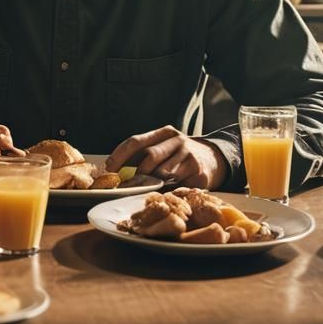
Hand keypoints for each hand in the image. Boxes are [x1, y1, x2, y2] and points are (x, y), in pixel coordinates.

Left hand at [106, 125, 227, 189]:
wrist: (214, 159)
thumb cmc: (179, 157)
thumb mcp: (163, 149)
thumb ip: (144, 157)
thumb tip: (116, 174)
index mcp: (163, 133)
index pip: (136, 141)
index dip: (119, 155)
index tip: (108, 169)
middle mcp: (177, 140)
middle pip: (150, 155)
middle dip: (136, 173)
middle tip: (127, 186)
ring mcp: (189, 155)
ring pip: (163, 172)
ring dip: (154, 183)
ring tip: (151, 188)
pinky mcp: (199, 172)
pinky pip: (177, 184)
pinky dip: (169, 189)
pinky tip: (169, 190)